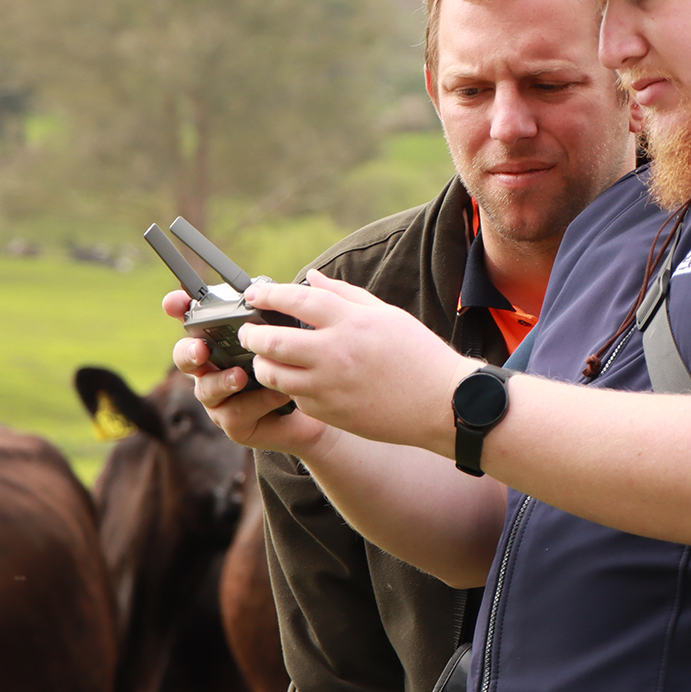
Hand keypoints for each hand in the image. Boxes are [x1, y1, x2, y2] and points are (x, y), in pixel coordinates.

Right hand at [165, 290, 327, 452]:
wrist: (316, 409)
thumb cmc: (297, 366)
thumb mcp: (289, 335)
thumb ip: (277, 314)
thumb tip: (284, 283)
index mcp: (220, 342)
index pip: (191, 320)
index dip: (177, 309)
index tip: (174, 302)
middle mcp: (213, 368)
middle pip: (185, 356)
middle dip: (188, 351)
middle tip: (201, 349)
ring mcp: (220, 397)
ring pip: (206, 389)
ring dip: (222, 381)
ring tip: (241, 376)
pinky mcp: (234, 424)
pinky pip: (236, 413)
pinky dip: (257, 401)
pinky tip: (277, 394)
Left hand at [236, 271, 476, 454]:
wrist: (442, 404)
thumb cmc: (418, 355)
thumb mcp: (387, 314)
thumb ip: (345, 294)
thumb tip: (311, 278)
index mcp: (352, 322)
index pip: (297, 299)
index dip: (269, 295)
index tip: (254, 295)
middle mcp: (336, 354)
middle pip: (273, 341)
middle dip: (252, 333)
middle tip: (248, 330)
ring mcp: (330, 387)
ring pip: (274, 374)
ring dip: (262, 364)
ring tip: (266, 357)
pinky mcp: (330, 413)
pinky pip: (295, 397)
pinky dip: (290, 387)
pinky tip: (298, 380)